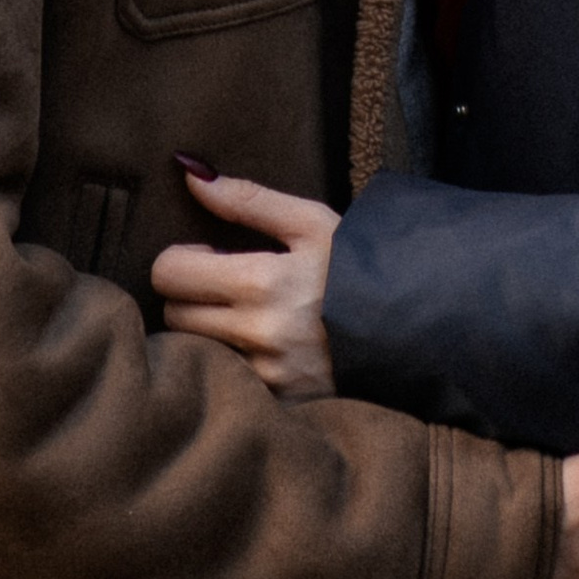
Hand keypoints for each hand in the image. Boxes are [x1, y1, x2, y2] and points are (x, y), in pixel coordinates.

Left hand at [151, 165, 339, 398]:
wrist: (408, 332)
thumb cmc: (356, 268)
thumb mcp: (311, 222)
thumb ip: (247, 199)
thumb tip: (190, 174)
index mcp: (262, 283)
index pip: (169, 272)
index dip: (183, 258)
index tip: (211, 256)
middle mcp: (257, 336)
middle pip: (172, 314)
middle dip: (189, 295)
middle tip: (225, 285)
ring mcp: (265, 377)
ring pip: (192, 349)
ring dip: (205, 330)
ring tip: (242, 315)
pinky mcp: (275, 405)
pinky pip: (223, 380)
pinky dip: (228, 363)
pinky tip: (258, 348)